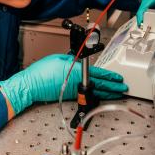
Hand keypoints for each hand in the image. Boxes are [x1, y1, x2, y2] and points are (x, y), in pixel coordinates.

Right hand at [0, 54, 127, 114]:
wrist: (31, 85)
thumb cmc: (41, 72)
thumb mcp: (59, 58)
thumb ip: (72, 59)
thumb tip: (79, 61)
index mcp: (76, 71)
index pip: (98, 74)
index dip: (110, 76)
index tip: (118, 78)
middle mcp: (77, 83)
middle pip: (100, 86)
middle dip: (113, 87)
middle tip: (123, 88)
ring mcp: (74, 91)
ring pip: (95, 92)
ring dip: (107, 93)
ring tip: (116, 94)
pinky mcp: (70, 95)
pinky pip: (87, 95)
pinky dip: (96, 95)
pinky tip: (100, 96)